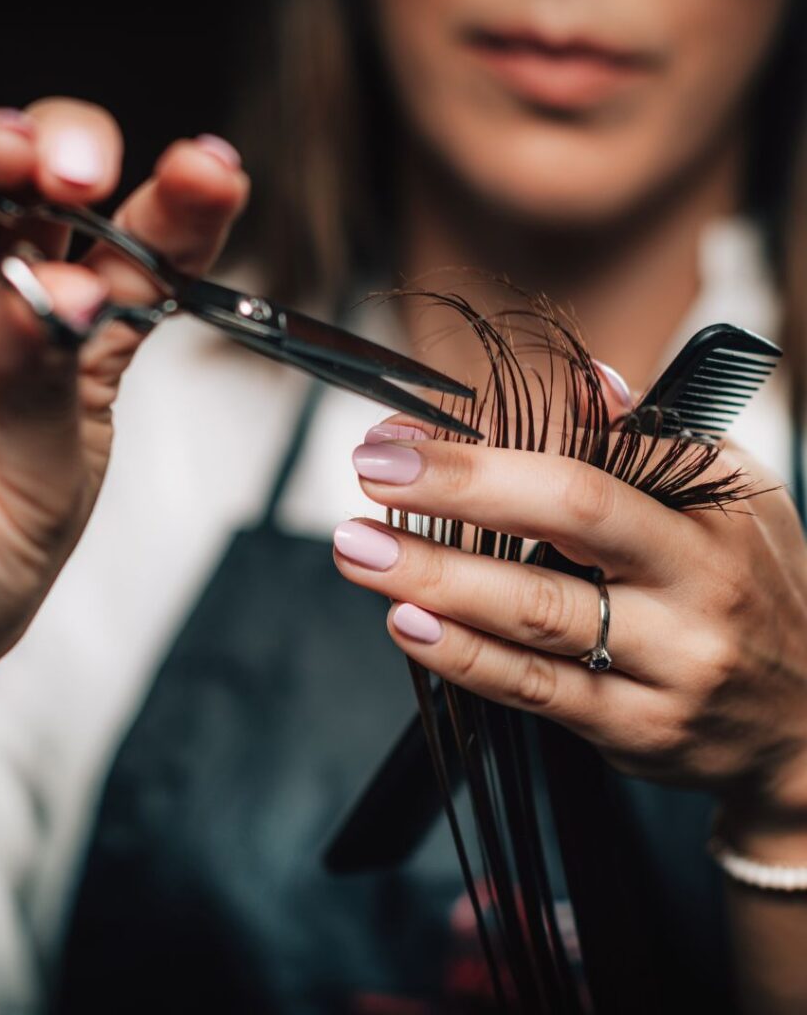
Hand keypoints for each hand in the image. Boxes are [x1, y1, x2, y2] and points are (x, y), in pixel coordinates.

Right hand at [0, 18, 249, 750]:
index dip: (178, 208)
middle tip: (81, 174)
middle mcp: (2, 308)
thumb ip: (45, 384)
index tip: (210, 171)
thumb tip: (58, 292)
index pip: (143, 257)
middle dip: (71, 163)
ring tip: (6, 146)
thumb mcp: (40, 486)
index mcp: (80, 351)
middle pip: (46, 197)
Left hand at [333, 413, 806, 837]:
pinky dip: (464, 656)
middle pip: (569, 520)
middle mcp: (697, 583)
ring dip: (435, 578)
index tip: (403, 435)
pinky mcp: (633, 728)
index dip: (489, 444)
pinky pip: (536, 690)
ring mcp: (667, 664)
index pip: (593, 459)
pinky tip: (407, 623)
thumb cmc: (751, 586)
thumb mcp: (730, 500)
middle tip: (370, 476)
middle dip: (459, 491)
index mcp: (710, 513)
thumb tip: (583, 382)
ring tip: (359, 551)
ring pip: (538, 614)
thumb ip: (651, 443)